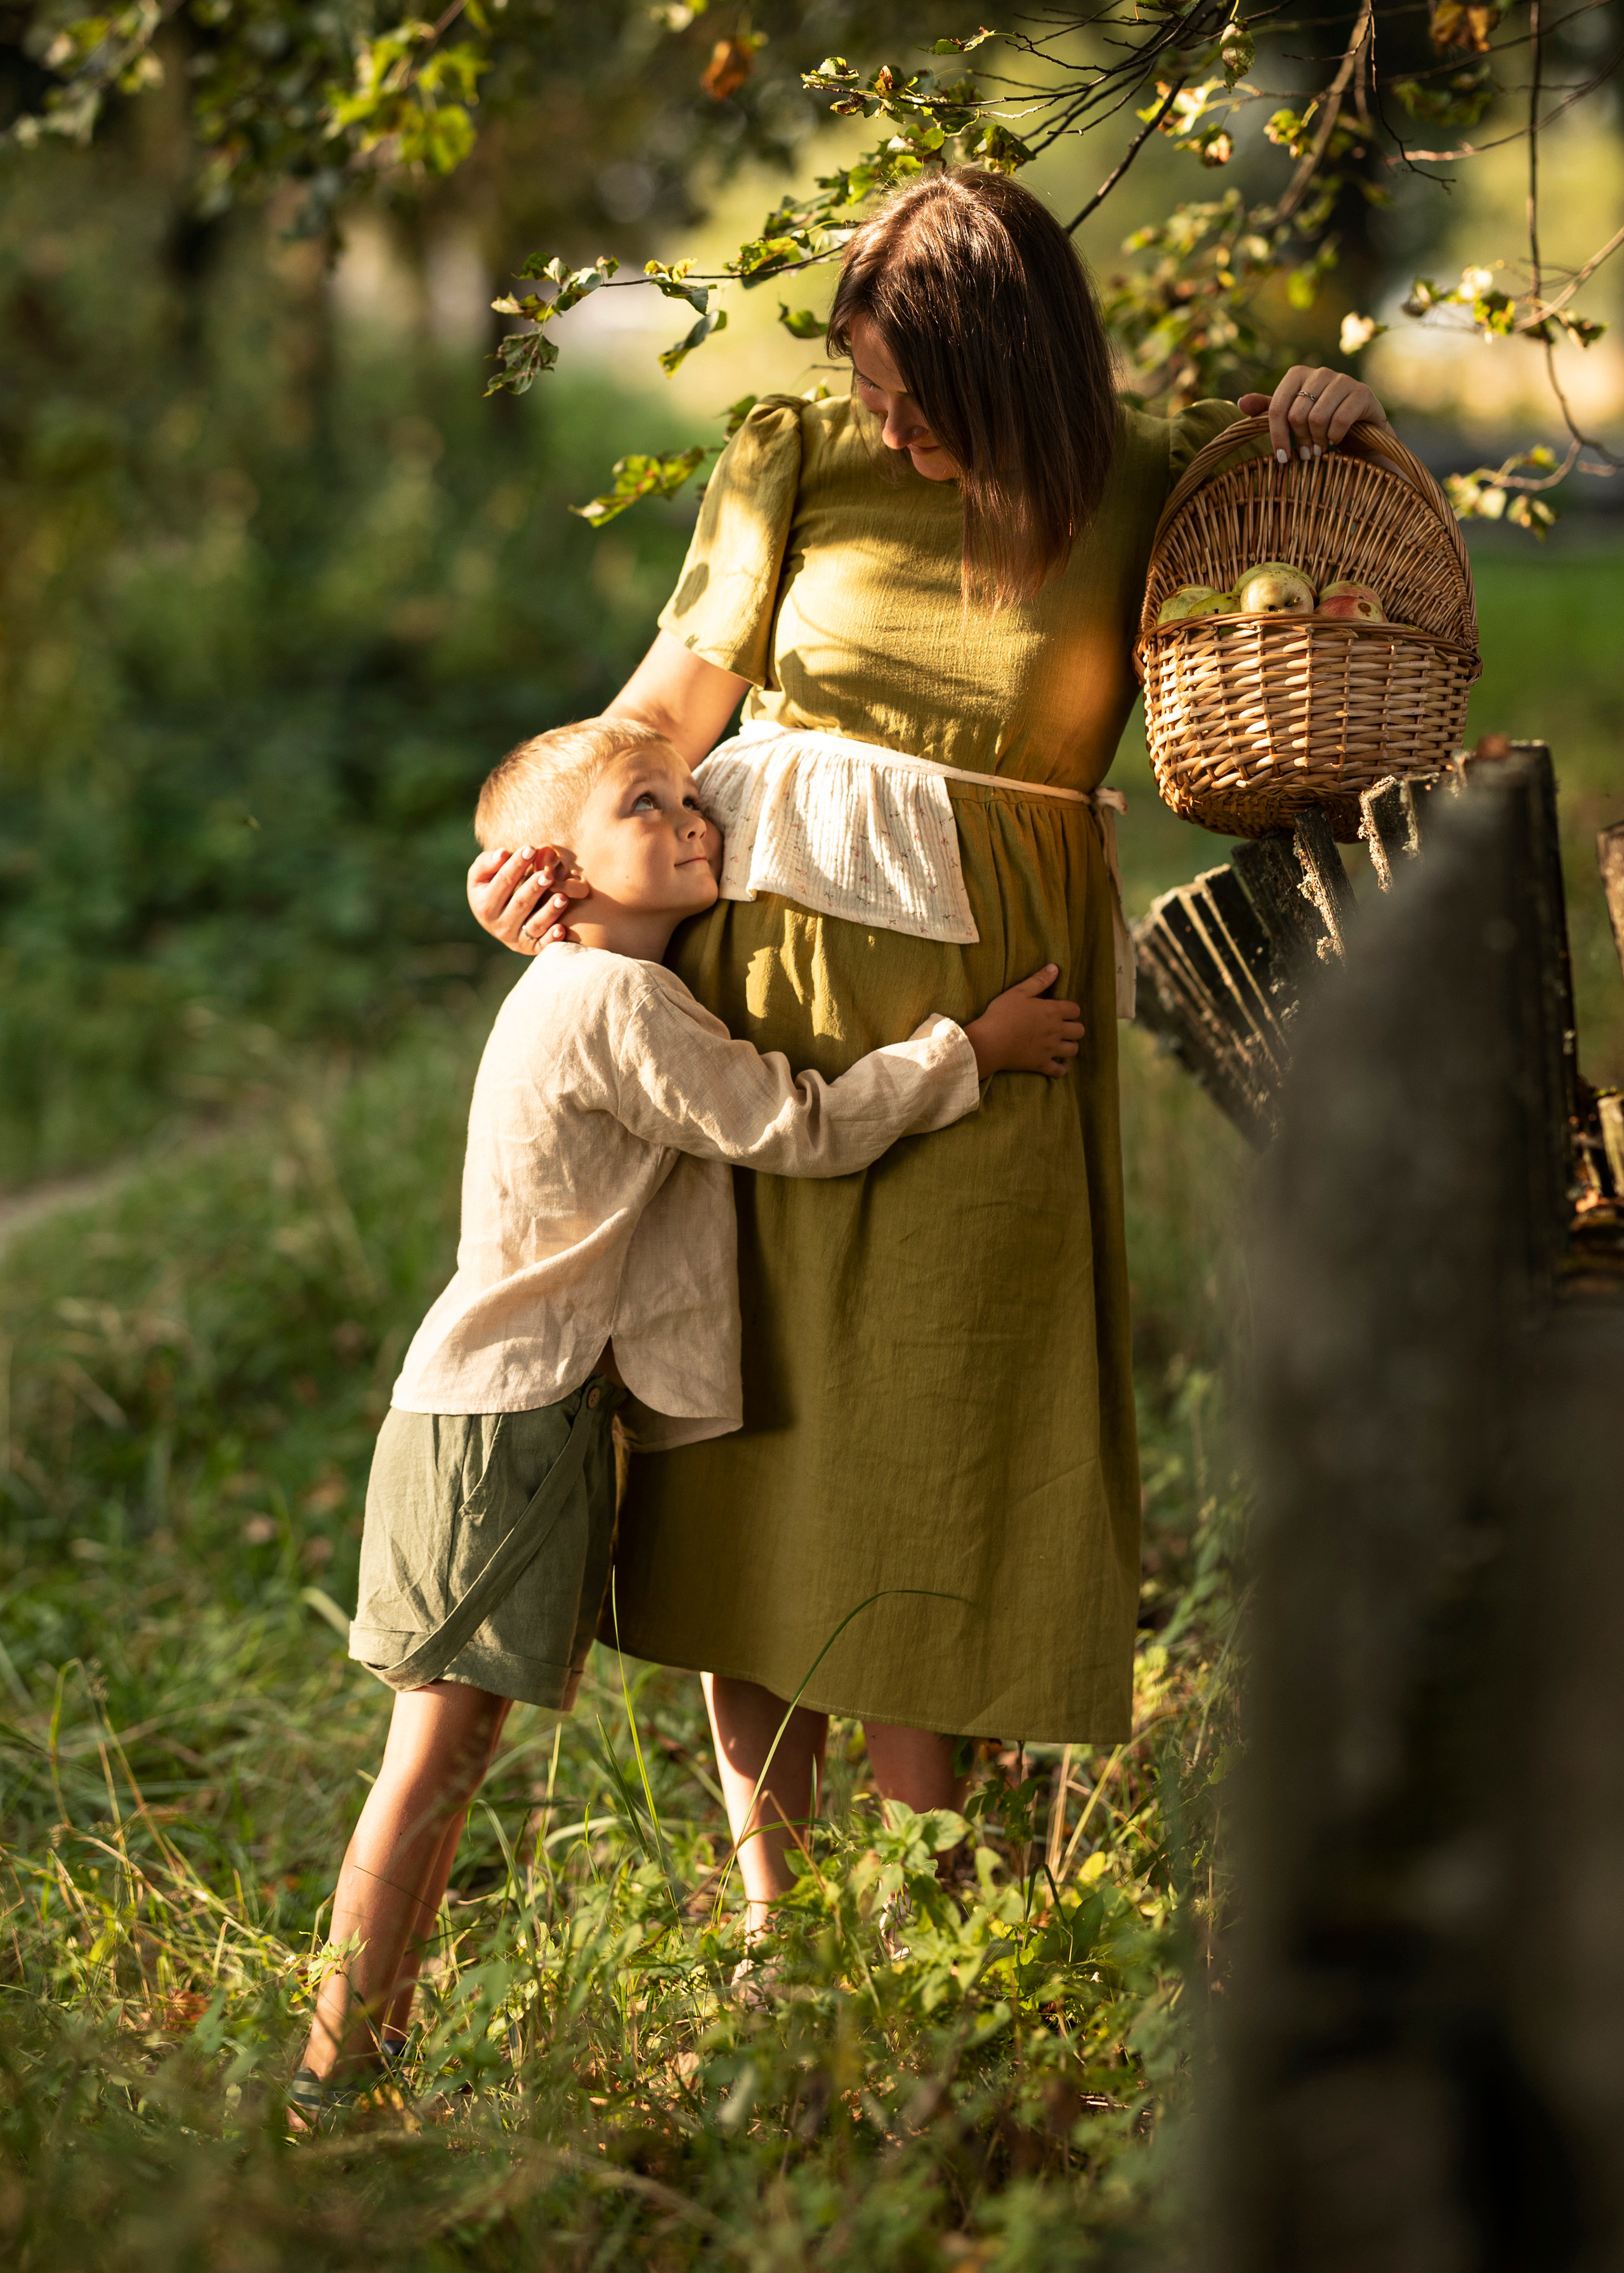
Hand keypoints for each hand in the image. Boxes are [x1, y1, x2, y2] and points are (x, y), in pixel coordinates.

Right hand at [467, 845, 588, 955]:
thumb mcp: (481, 875)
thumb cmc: (491, 888)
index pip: (503, 882)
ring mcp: (515, 939)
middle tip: (548, 874)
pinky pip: (542, 945)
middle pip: (520, 904)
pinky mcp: (530, 948)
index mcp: (484, 905)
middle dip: (534, 888)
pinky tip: (562, 929)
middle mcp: (498, 925)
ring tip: (562, 897)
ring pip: (534, 925)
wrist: (495, 917)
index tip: (531, 849)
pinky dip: (552, 939)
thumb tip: (502, 854)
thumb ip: (487, 862)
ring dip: (549, 912)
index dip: (516, 865)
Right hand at [964, 965, 1083, 1079]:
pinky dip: (1062, 1069)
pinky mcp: (1041, 1064)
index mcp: (1052, 1011)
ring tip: (1062, 1044)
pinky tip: (1061, 1066)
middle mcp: (1056, 1030)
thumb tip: (1055, 968)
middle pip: (1079, 1031)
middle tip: (1064, 1028)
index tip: (1062, 1011)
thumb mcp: (1018, 991)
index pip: (1075, 1010)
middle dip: (1075, 1028)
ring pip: (1073, 1050)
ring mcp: (1050, 1049)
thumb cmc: (1001, 1014)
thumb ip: (1039, 980)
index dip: (1071, 1010)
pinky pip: (1059, 1071)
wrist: (989, 1042)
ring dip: (1070, 1046)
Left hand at [1237, 367, 1389, 463]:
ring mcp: (1343, 379)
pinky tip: (1336, 440)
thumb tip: (1241, 402)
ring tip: (1320, 448)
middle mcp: (1320, 372)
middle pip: (1296, 415)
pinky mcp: (1362, 392)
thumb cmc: (1320, 422)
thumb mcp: (1291, 417)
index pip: (1277, 408)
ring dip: (1317, 441)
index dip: (1276, 436)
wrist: (1361, 429)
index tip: (1282, 458)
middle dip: (1300, 441)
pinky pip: (1339, 421)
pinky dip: (1335, 437)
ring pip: (1317, 418)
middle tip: (1307, 454)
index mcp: (1297, 374)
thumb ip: (1268, 410)